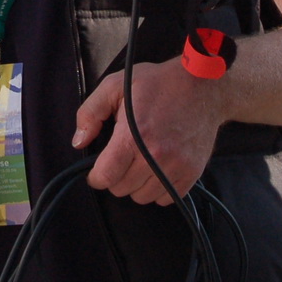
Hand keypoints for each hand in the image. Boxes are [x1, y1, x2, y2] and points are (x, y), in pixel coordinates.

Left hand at [74, 60, 224, 205]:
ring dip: (136, 184)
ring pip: (143, 197)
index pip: (106, 176)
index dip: (96, 176)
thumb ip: (90, 113)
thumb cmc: (157, 83)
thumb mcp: (114, 86)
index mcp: (132, 136)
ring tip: (140, 161)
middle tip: (122, 157)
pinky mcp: (192, 172)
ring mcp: (176, 166)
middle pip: (122, 189)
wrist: (201, 85)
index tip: (97, 169)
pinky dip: (158, 188)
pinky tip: (157, 168)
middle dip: (116, 176)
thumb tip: (79, 141)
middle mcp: (155, 157)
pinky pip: (166, 198)